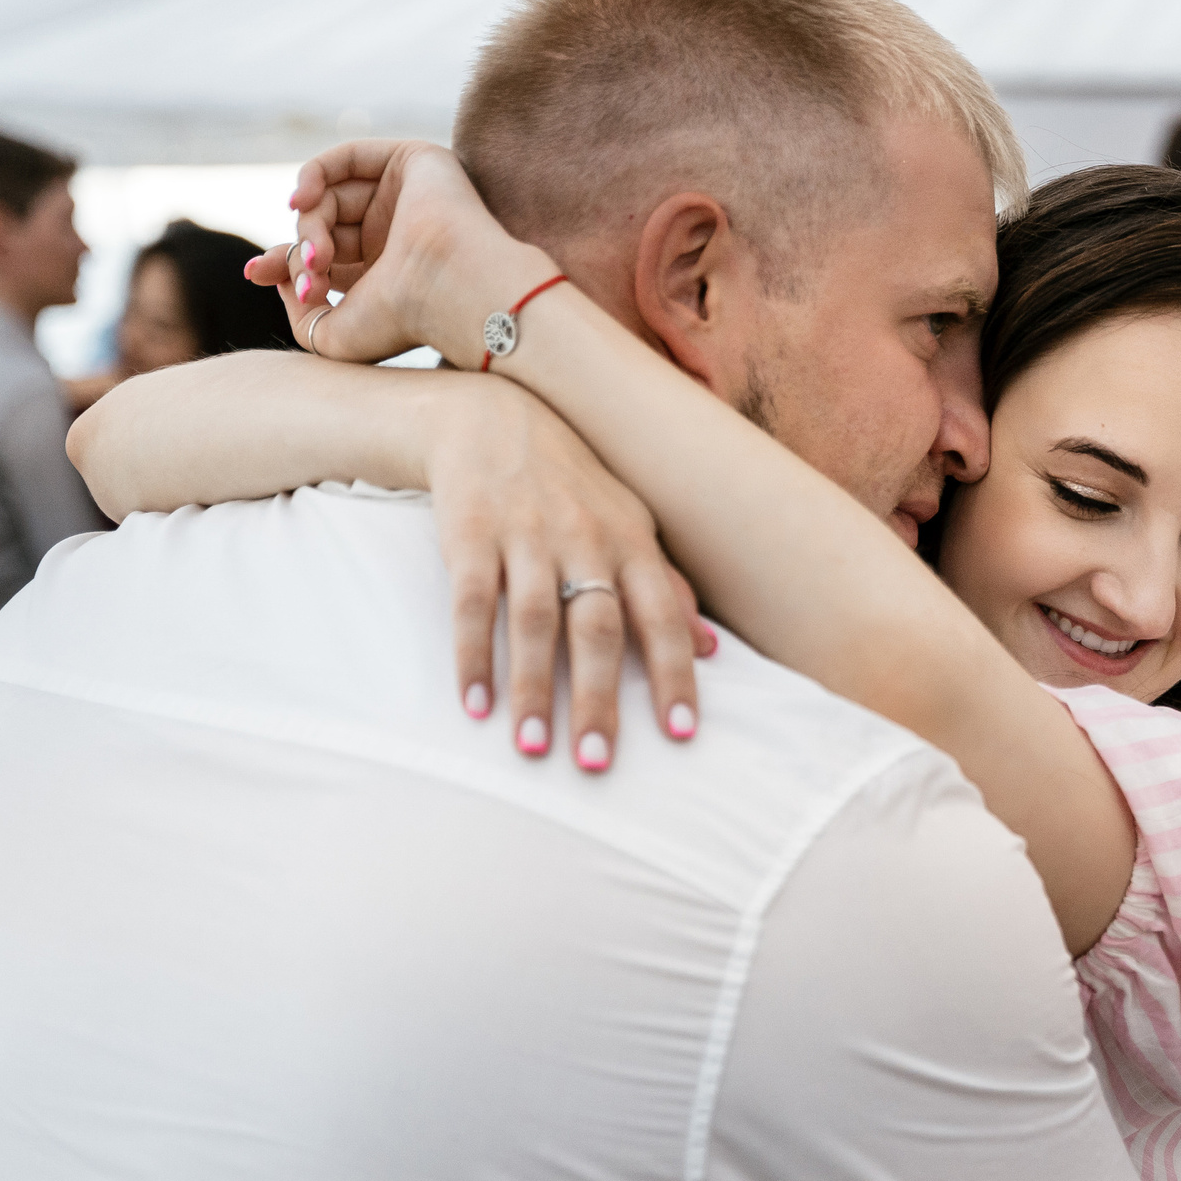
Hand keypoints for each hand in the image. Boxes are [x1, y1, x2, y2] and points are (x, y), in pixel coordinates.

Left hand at [245, 140, 553, 368]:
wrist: (450, 290)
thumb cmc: (402, 321)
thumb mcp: (334, 338)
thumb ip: (299, 319)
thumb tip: (282, 279)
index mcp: (388, 273)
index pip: (323, 256)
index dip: (283, 261)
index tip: (254, 274)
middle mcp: (398, 233)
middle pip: (322, 224)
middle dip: (297, 247)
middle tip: (305, 276)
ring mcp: (406, 197)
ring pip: (331, 196)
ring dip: (310, 223)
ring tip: (318, 254)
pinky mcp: (414, 163)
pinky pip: (347, 156)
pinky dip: (314, 173)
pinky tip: (303, 200)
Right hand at [428, 379, 716, 770]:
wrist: (490, 415)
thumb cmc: (572, 483)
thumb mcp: (629, 522)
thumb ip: (666, 585)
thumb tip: (710, 649)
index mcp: (631, 541)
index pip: (662, 617)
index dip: (674, 675)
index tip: (681, 735)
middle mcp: (584, 539)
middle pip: (598, 630)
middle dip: (600, 700)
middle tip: (597, 764)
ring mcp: (526, 535)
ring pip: (535, 622)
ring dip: (534, 690)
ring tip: (533, 749)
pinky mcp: (469, 534)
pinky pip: (472, 603)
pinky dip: (473, 655)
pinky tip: (474, 704)